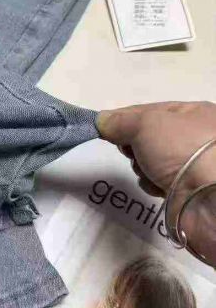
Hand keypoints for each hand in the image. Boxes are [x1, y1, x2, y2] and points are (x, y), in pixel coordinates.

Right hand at [97, 101, 215, 194]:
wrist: (207, 197)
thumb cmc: (181, 148)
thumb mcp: (145, 124)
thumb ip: (120, 121)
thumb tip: (101, 121)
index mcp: (194, 113)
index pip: (151, 110)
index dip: (126, 118)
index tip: (105, 127)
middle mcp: (195, 136)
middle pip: (148, 136)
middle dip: (134, 144)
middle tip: (131, 150)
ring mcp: (192, 163)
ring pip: (150, 160)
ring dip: (142, 166)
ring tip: (149, 171)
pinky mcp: (186, 188)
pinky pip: (157, 181)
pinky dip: (152, 183)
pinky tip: (158, 185)